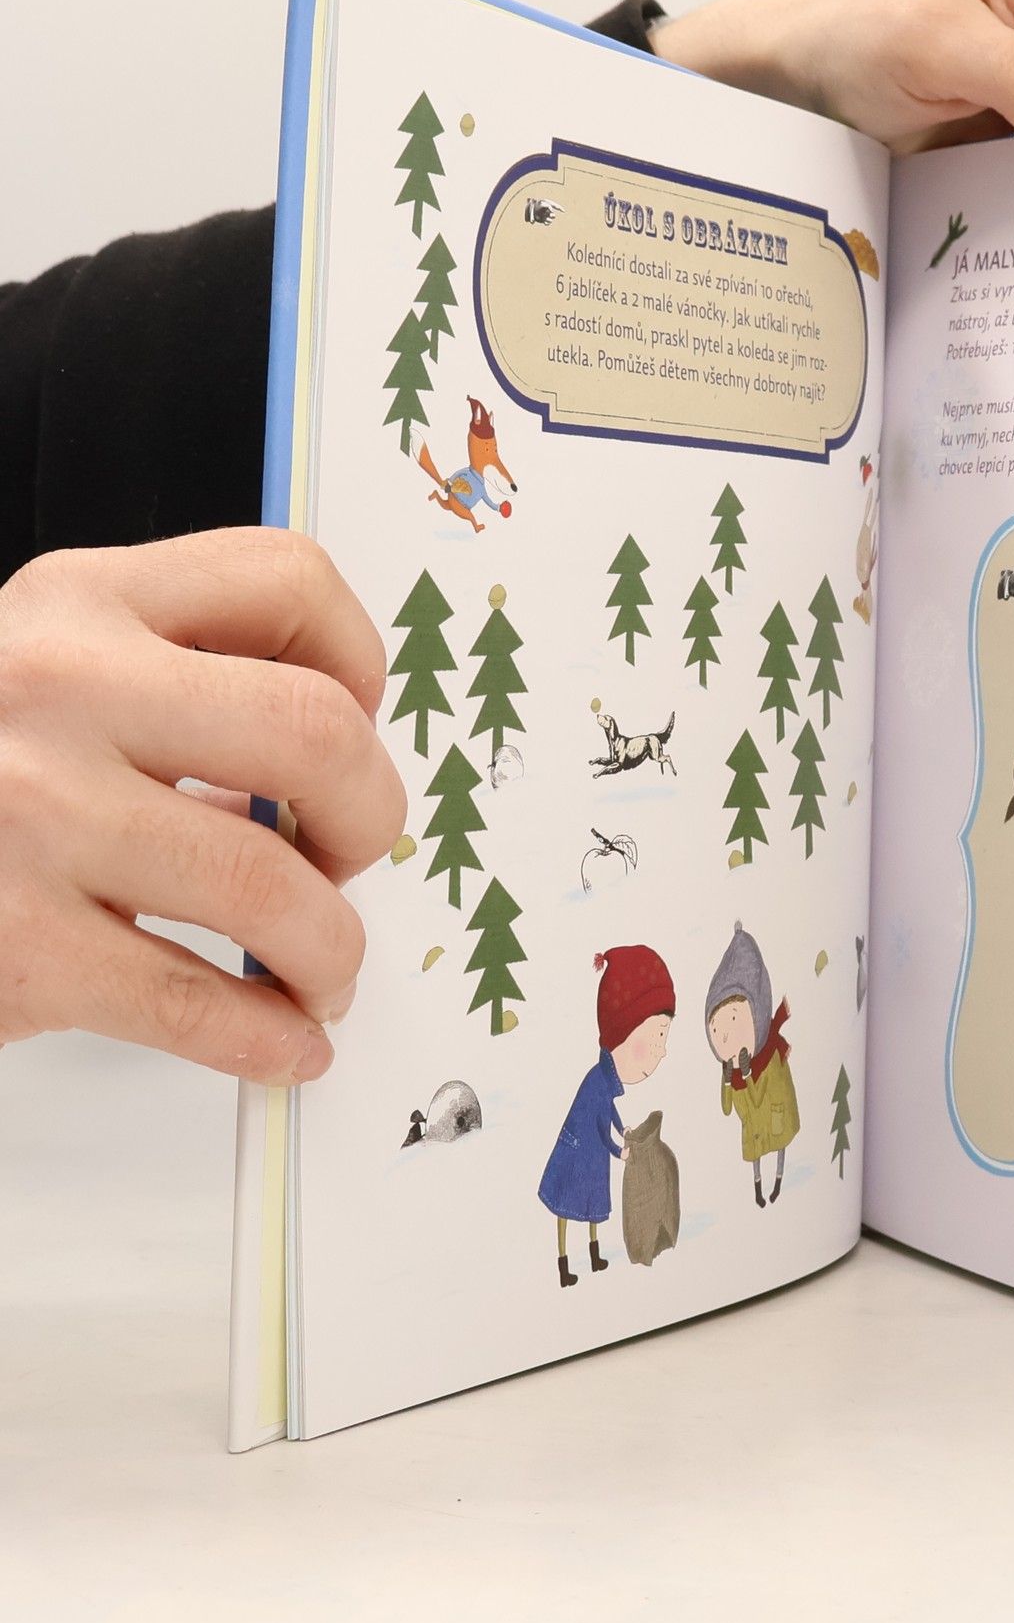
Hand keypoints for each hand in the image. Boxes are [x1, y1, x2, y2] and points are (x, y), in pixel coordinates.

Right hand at [0, 531, 406, 1082]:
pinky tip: (284, 1041)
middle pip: (317, 734)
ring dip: (330, 947)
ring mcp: (31, 816)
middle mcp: (59, 689)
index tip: (355, 725)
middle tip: (346, 856)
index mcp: (83, 602)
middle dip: (369, 814)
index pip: (288, 581)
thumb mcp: (45, 670)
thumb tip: (327, 771)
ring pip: (270, 885)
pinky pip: (193, 1002)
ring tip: (322, 966)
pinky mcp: (13, 945)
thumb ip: (176, 688)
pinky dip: (266, 1036)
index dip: (357, 662)